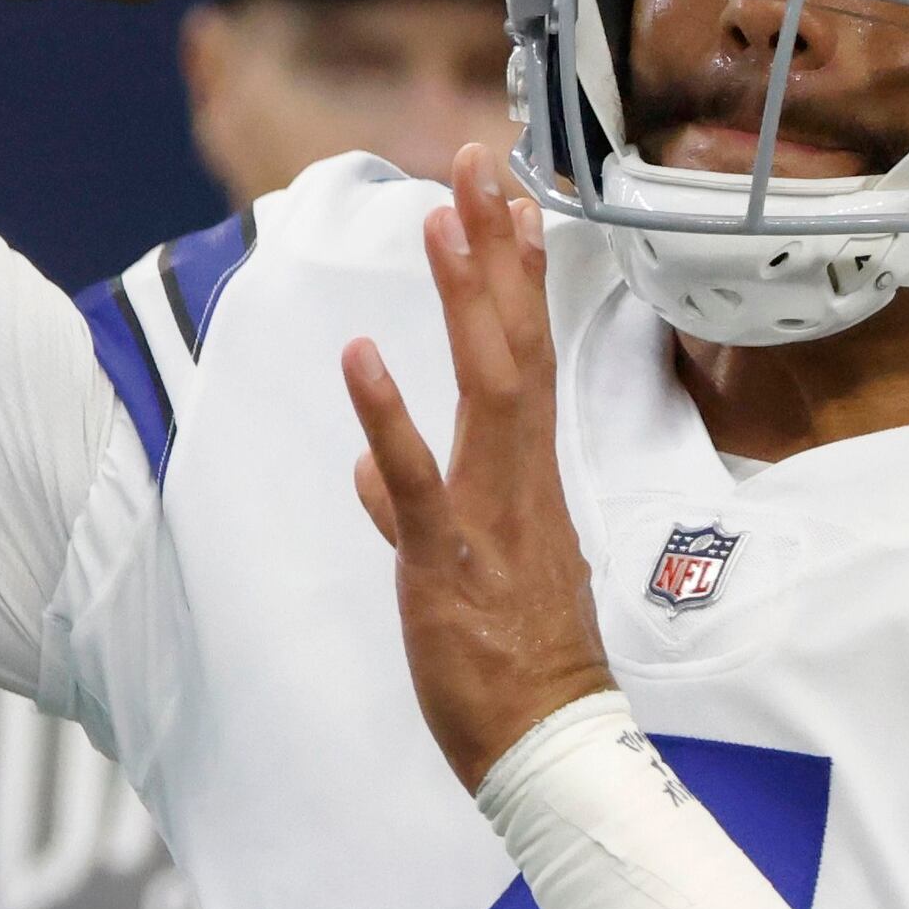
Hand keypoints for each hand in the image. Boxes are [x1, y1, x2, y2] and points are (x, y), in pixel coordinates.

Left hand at [344, 144, 619, 787]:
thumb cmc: (512, 663)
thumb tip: (372, 475)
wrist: (547, 745)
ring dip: (462, 302)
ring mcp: (493, 514)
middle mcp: (522, 478)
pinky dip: (390, 417)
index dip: (514, 275)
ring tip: (440, 221)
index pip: (524, 355)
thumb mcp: (460, 571)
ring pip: (487, 388)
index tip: (509, 198)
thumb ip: (414, 511)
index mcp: (526, 476)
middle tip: (478, 163)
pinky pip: (421, 479)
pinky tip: (361, 357)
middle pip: (516, 343)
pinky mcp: (450, 561)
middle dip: (495, 250)